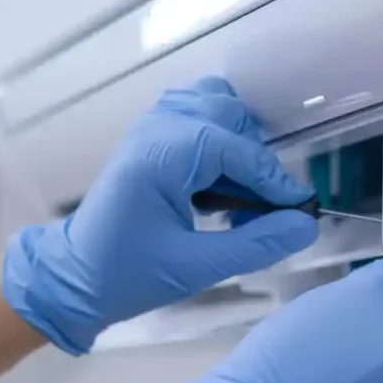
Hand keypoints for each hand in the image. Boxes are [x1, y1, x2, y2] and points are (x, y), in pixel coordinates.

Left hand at [1, 77, 318, 353]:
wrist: (76, 276)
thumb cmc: (129, 275)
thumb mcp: (197, 267)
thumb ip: (257, 244)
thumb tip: (305, 225)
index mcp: (162, 156)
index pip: (237, 148)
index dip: (274, 180)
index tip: (300, 210)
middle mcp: (156, 128)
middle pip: (229, 114)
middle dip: (255, 159)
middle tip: (260, 209)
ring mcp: (150, 126)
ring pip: (214, 106)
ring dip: (238, 143)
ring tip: (238, 193)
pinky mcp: (150, 137)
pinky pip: (197, 116)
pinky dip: (219, 139)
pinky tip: (220, 182)